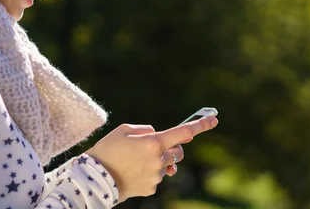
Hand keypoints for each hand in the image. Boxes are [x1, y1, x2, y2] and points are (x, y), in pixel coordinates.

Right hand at [86, 116, 217, 202]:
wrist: (95, 177)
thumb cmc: (108, 149)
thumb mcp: (124, 130)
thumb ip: (145, 130)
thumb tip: (157, 135)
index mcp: (153, 142)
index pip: (183, 132)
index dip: (201, 125)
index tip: (214, 120)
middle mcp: (159, 160)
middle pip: (178, 152)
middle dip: (172, 148)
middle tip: (155, 146)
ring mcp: (156, 176)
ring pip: (166, 165)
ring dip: (158, 161)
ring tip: (136, 161)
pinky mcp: (152, 188)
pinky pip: (156, 177)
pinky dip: (149, 173)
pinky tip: (133, 172)